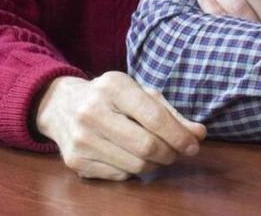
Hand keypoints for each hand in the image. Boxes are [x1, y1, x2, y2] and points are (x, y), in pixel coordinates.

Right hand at [34, 72, 205, 179]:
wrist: (61, 105)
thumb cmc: (111, 97)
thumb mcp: (140, 94)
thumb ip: (171, 113)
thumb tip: (199, 134)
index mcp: (114, 86)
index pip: (154, 117)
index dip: (179, 135)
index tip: (194, 145)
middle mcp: (93, 112)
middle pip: (146, 146)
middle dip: (170, 153)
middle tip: (177, 152)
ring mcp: (82, 139)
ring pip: (134, 165)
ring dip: (155, 164)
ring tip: (158, 154)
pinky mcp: (75, 161)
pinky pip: (119, 175)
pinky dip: (133, 170)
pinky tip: (131, 157)